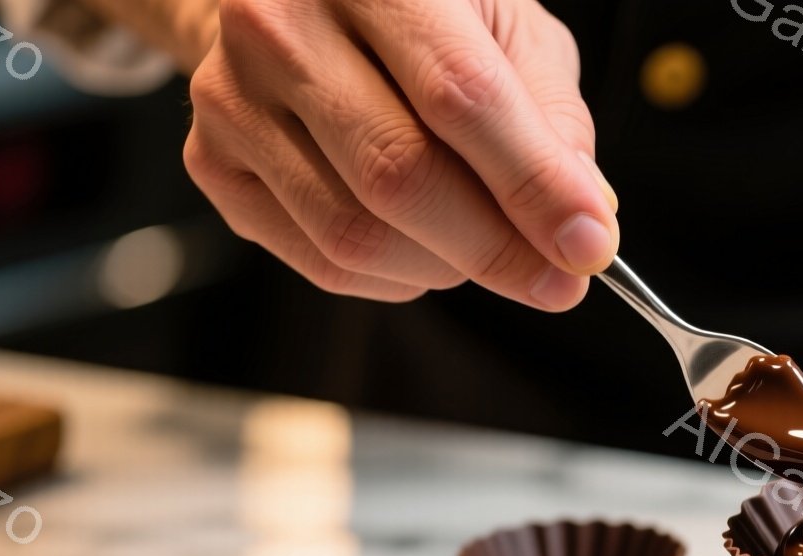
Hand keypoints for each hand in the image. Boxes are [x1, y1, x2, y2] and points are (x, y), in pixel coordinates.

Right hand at [182, 0, 617, 305]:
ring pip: (355, 233)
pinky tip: (426, 248)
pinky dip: (397, 277)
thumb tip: (584, 216)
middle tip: (557, 281)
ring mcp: (233, 95)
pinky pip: (322, 261)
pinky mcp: (213, 162)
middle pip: (398, 173)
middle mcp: (282, 21)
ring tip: (488, 247)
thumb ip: (553, 119)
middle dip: (496, 248)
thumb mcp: (507, 31)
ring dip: (448, 267)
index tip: (589, 246)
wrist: (296, 3)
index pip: (459, 95)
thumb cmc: (420, 16)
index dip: (532, 184)